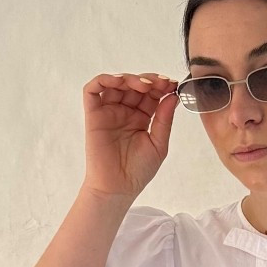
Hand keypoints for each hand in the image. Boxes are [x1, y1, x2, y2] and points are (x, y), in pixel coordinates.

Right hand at [82, 72, 179, 200]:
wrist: (118, 188)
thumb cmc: (138, 171)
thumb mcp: (159, 144)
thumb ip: (164, 119)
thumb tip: (173, 96)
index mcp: (141, 117)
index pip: (151, 94)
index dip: (161, 86)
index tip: (173, 85)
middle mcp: (124, 111)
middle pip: (135, 85)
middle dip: (150, 80)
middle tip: (161, 83)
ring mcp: (108, 111)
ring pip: (116, 83)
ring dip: (131, 78)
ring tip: (144, 85)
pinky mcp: (93, 114)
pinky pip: (93, 90)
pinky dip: (105, 80)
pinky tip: (120, 81)